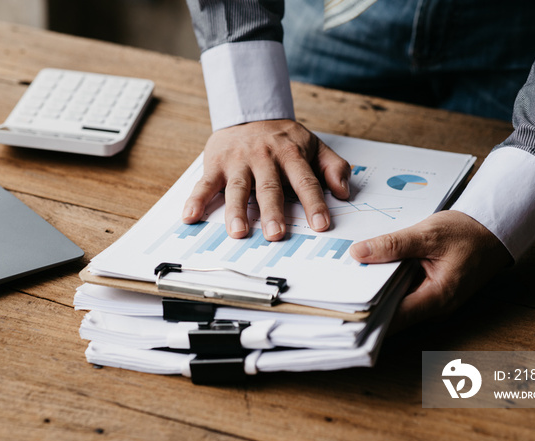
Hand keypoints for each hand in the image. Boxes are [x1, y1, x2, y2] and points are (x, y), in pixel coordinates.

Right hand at [182, 119, 350, 240]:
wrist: (249, 112)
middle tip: (276, 234)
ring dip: (236, 211)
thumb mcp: (314, 145)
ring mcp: (238, 162)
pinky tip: (189, 216)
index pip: (305, 181)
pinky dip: (196, 200)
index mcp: (291, 154)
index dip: (313, 203)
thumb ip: (333, 167)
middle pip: (269, 188)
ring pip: (237, 189)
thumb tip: (344, 192)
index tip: (321, 225)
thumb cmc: (284, 138)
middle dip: (272, 212)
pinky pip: (204, 184)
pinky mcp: (215, 164)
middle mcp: (264, 158)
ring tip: (238, 233)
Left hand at [349, 210, 512, 331]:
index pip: (395, 317)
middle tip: (336, 291)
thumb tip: (359, 253)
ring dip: (375, 290)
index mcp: (437, 297)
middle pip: (392, 312)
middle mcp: (434, 306)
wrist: (495, 228)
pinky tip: (368, 268)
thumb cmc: (469, 232)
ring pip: (395, 301)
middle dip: (366, 302)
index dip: (368, 317)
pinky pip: (402, 290)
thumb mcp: (429, 233)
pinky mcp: (429, 290)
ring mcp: (432, 300)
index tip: (343, 313)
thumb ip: (394, 245)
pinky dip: (386, 281)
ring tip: (345, 278)